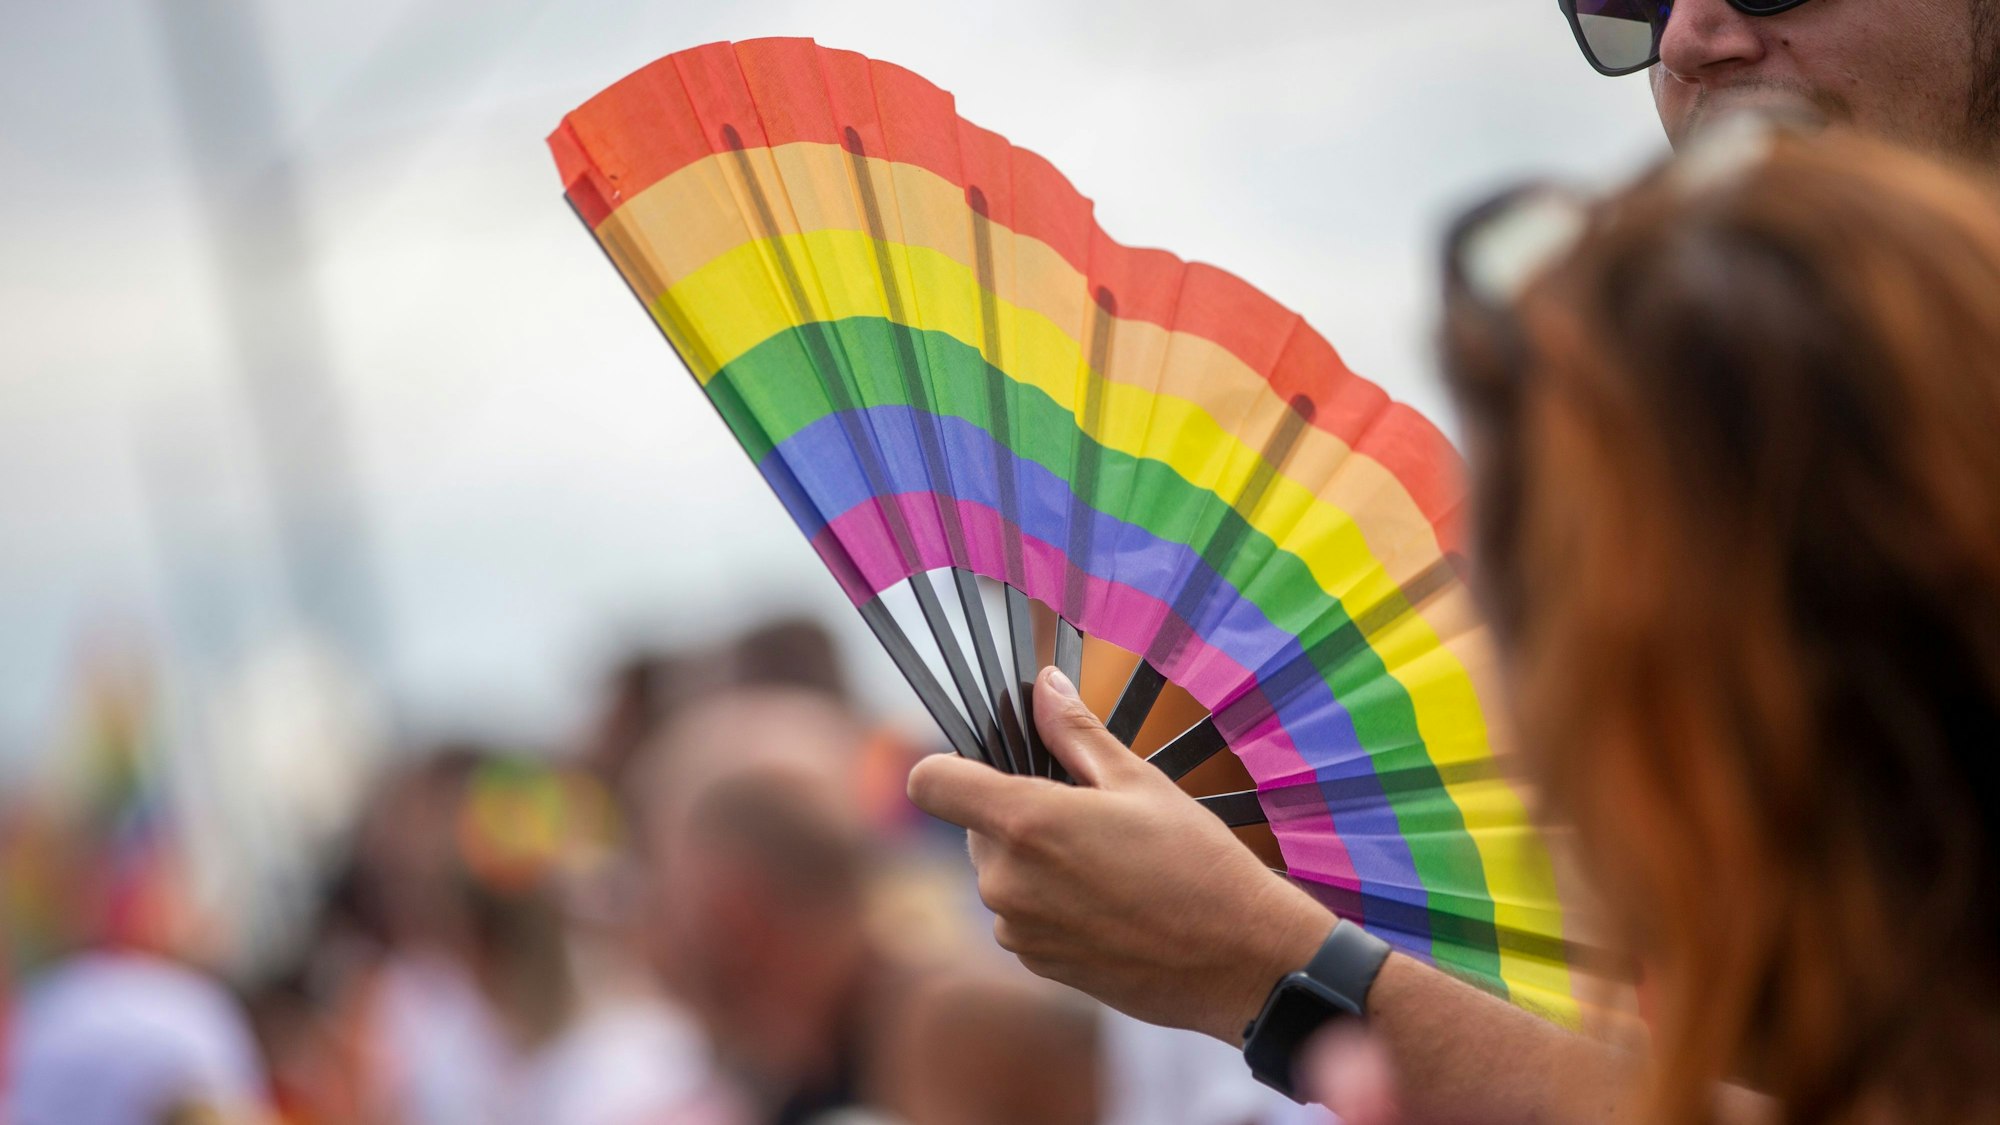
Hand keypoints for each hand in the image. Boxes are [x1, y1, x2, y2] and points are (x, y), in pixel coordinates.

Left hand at [906, 666, 1334, 1043]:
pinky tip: (1110, 902)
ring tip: (1108, 862)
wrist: (1239, 961)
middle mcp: (1006, 881)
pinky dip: (1051, 902)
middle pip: (974, 826)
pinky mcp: (1038, 964)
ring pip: (1001, 872)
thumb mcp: (1140, 782)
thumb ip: (1076, 733)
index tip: (985, 764)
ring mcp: (1018, 929)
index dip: (949, 765)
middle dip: (1015, 813)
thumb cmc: (1196, 863)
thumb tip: (1042, 687)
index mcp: (1025, 823)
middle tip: (1086, 812)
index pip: (931, 783)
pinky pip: (1022, 916)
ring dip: (1034, 861)